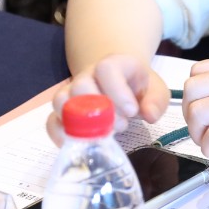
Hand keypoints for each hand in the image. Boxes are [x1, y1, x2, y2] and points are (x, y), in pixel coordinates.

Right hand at [46, 54, 169, 145]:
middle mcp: (88, 75)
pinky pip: (51, 120)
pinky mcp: (63, 111)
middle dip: (100, 111)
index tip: (132, 111)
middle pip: (80, 84)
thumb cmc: (137, 87)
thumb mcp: (155, 90)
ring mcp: (72, 92)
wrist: (119, 82)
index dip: (117, 90)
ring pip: (61, 101)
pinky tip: (80, 144)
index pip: (106, 69)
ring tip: (101, 135)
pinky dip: (60, 134)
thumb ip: (156, 101)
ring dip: (80, 122)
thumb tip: (149, 115)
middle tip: (121, 125)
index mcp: (113, 64)